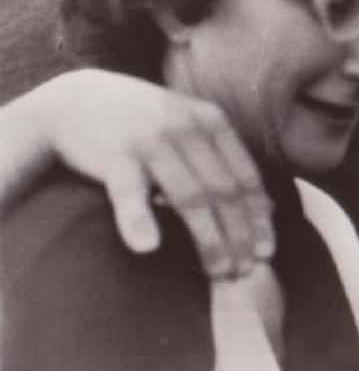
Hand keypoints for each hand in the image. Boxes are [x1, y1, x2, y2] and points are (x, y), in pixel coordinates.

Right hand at [30, 69, 273, 277]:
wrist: (77, 98)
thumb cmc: (144, 122)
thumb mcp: (190, 127)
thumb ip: (225, 160)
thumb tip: (269, 207)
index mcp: (210, 120)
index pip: (245, 176)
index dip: (258, 217)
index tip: (266, 252)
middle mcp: (186, 126)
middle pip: (224, 191)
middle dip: (239, 235)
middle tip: (245, 272)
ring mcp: (151, 140)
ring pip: (191, 197)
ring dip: (209, 239)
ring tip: (220, 272)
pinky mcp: (114, 156)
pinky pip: (129, 191)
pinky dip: (138, 218)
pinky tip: (148, 246)